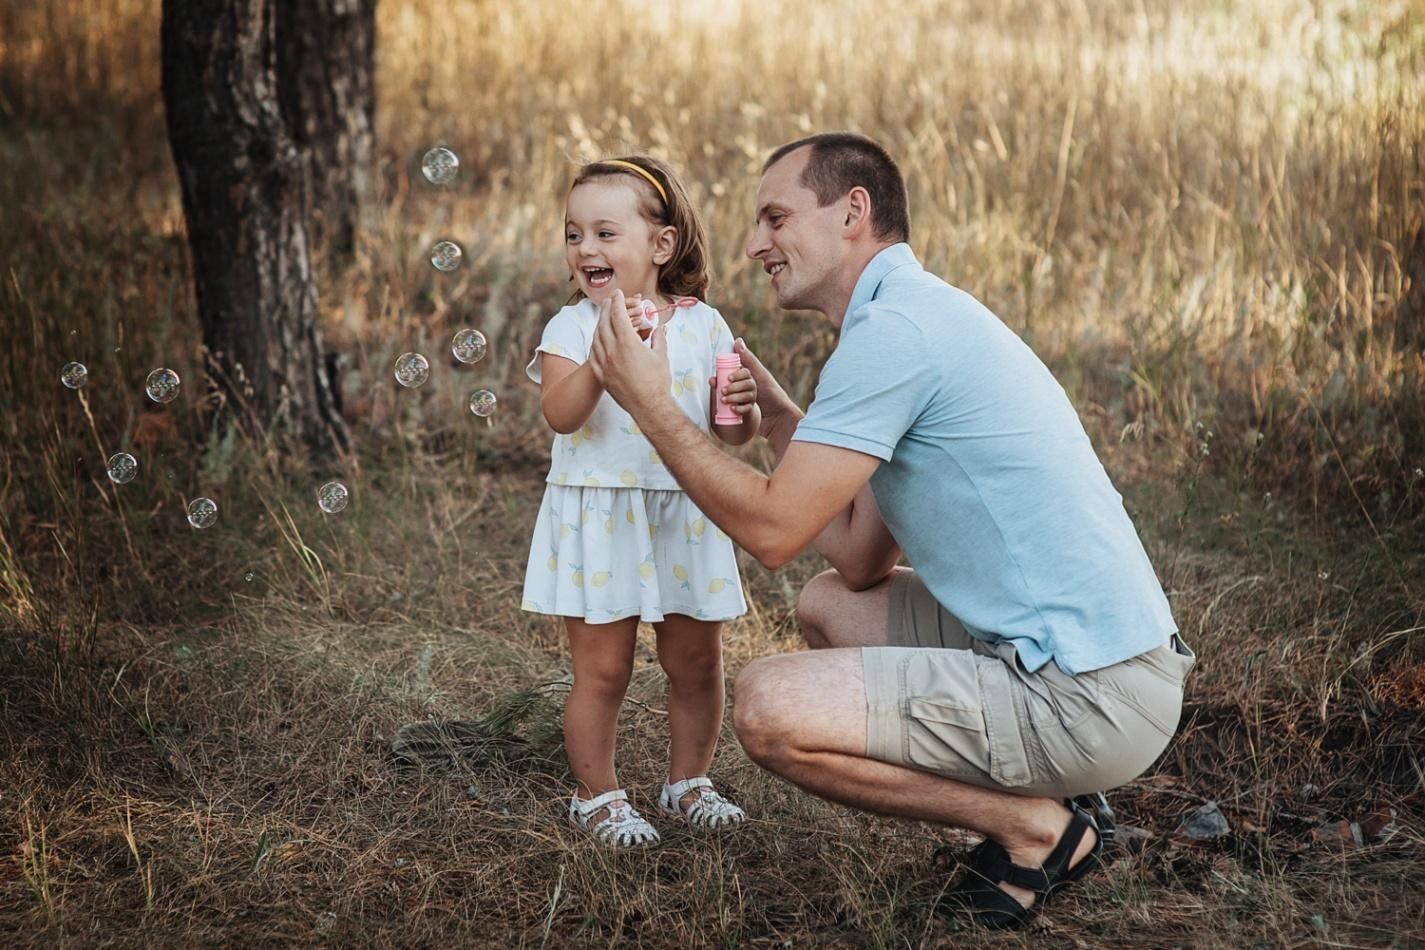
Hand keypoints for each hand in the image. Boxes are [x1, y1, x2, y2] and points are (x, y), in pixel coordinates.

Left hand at [589, 289, 673, 413]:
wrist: (649, 407)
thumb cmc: (657, 382)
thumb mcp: (661, 355)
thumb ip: (659, 337)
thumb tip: (660, 327)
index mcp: (627, 343)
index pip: (618, 314)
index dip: (618, 301)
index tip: (618, 293)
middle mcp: (612, 351)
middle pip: (604, 323)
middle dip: (606, 309)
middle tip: (609, 300)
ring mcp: (604, 363)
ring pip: (596, 337)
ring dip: (599, 325)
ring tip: (603, 318)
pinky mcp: (602, 375)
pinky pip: (593, 354)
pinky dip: (596, 343)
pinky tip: (598, 341)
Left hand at [709, 365, 757, 418]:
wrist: (739, 406)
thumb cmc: (731, 391)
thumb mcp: (725, 384)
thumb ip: (718, 381)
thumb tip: (712, 380)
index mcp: (746, 377)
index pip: (746, 372)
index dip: (738, 375)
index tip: (729, 378)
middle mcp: (751, 386)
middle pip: (747, 384)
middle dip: (734, 387)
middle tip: (723, 391)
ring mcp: (752, 397)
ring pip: (747, 396)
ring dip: (734, 398)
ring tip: (723, 400)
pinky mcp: (750, 407)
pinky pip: (747, 408)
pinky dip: (739, 409)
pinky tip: (732, 408)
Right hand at [732, 338, 799, 438]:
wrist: (780, 417)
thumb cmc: (772, 393)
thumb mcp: (761, 374)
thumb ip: (749, 359)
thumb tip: (737, 340)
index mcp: (748, 378)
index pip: (733, 374)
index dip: (729, 376)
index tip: (727, 378)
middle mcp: (745, 388)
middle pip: (731, 386)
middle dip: (727, 389)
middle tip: (724, 392)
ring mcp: (744, 402)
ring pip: (732, 398)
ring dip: (729, 399)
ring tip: (726, 402)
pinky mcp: (744, 414)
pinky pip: (735, 411)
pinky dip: (734, 410)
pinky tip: (733, 411)